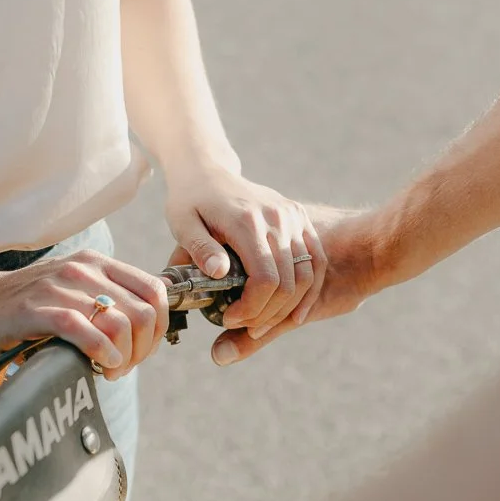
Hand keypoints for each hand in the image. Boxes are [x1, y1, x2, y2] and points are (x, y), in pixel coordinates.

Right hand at [0, 250, 168, 380]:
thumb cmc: (24, 308)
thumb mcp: (72, 293)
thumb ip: (107, 302)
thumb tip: (148, 328)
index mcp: (96, 263)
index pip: (156, 290)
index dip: (160, 327)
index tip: (143, 350)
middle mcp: (82, 270)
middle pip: (144, 312)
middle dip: (143, 349)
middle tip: (122, 366)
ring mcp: (59, 288)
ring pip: (120, 323)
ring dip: (124, 357)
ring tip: (109, 370)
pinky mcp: (36, 310)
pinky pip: (84, 330)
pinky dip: (101, 352)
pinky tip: (100, 364)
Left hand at [164, 171, 325, 337]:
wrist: (208, 172)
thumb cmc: (190, 202)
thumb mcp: (183, 224)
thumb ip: (199, 250)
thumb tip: (219, 273)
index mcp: (247, 221)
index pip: (264, 278)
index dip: (252, 308)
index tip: (229, 319)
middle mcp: (277, 217)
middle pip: (288, 282)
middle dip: (268, 315)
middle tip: (245, 328)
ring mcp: (293, 216)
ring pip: (306, 275)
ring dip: (289, 308)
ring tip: (265, 324)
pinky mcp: (300, 218)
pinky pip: (316, 260)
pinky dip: (309, 290)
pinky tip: (296, 313)